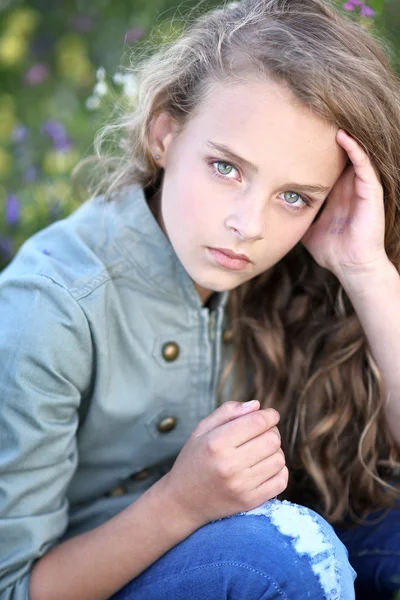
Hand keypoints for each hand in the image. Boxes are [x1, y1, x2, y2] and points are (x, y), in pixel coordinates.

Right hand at [162, 401, 287, 528]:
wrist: (183, 501)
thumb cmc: (193, 460)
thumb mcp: (201, 430)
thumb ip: (228, 412)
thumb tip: (257, 405)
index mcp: (216, 443)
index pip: (258, 422)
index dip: (270, 415)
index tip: (269, 415)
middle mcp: (230, 465)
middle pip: (272, 439)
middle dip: (272, 431)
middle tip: (263, 433)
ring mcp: (241, 486)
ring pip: (279, 459)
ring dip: (275, 451)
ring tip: (260, 451)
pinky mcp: (250, 502)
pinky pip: (281, 481)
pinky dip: (278, 471)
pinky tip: (264, 468)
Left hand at [302, 129, 388, 280]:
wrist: (350, 266)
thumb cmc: (331, 250)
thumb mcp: (307, 227)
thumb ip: (296, 215)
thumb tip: (274, 210)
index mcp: (336, 192)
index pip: (326, 163)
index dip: (313, 148)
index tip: (296, 132)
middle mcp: (350, 186)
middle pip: (340, 153)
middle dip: (326, 136)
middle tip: (311, 114)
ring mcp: (362, 188)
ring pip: (354, 154)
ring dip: (343, 136)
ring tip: (328, 117)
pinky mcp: (371, 192)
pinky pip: (365, 165)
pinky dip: (355, 149)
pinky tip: (343, 136)